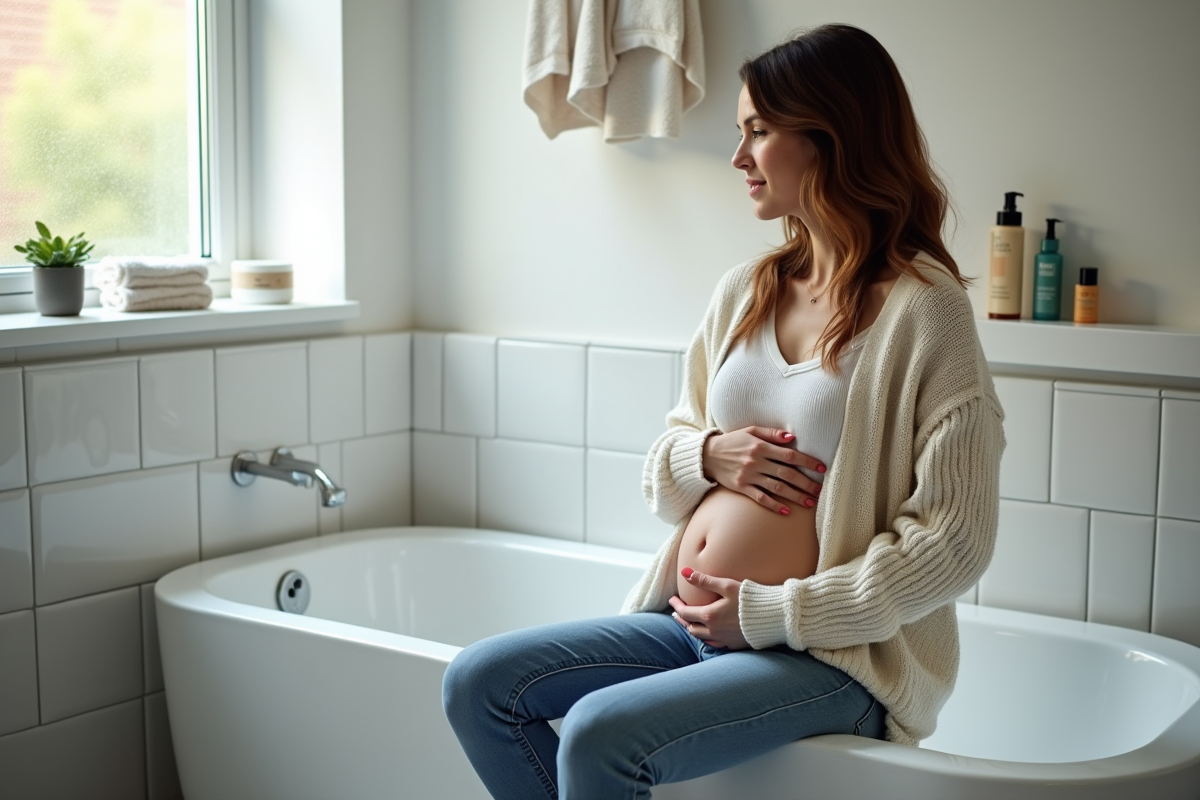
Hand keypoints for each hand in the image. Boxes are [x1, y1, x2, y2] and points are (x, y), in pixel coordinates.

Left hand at [668, 568, 748, 649]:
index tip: (673, 599)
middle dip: (682, 619)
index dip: (676, 606)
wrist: (773, 616)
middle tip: (677, 612)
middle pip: (691, 628)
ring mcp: (724, 639)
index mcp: (710, 616)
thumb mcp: (726, 585)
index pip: (685, 613)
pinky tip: (707, 634)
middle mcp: (714, 631)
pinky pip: (715, 644)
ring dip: (692, 629)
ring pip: (701, 637)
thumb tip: (685, 573)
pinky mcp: (735, 644)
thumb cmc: (750, 598)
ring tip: (689, 623)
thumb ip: (704, 580)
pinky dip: (707, 638)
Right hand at [702, 426, 825, 512]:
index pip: (790, 455)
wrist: (707, 455)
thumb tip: (793, 438)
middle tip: (819, 490)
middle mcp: (756, 462)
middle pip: (787, 474)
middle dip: (806, 483)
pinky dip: (773, 505)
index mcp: (761, 446)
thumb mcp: (751, 431)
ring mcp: (749, 476)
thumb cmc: (733, 441)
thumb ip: (772, 434)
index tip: (822, 469)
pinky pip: (760, 498)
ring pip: (777, 488)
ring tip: (809, 502)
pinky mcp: (741, 488)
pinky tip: (785, 511)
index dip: (808, 462)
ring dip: (795, 496)